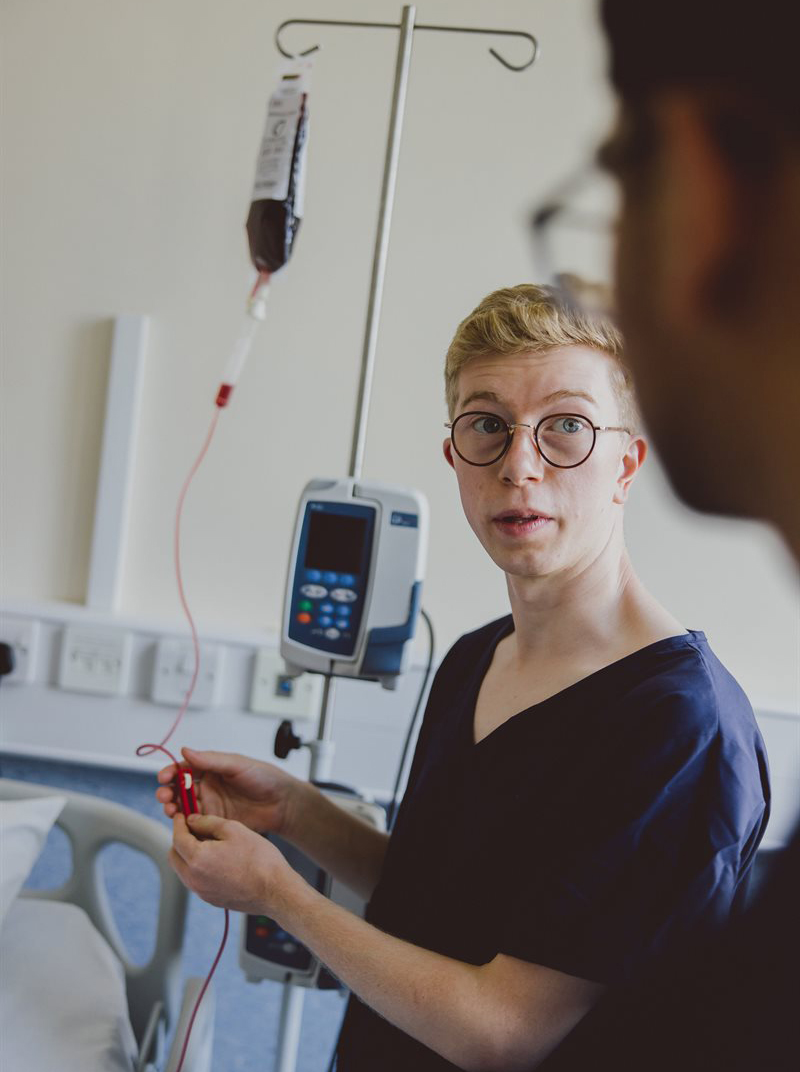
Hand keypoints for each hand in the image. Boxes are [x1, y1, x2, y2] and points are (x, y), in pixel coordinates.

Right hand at [156, 747, 299, 835]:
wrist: (282, 803)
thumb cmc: (264, 778)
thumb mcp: (237, 764)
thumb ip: (211, 760)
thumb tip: (185, 750)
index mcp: (212, 769)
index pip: (184, 769)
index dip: (171, 772)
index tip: (164, 777)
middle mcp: (208, 787)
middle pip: (179, 789)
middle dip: (167, 792)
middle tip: (165, 796)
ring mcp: (211, 805)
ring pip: (183, 807)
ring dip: (172, 808)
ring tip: (171, 810)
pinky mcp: (215, 822)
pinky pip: (195, 823)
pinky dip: (185, 824)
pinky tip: (182, 824)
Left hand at [170, 813, 296, 914]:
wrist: (275, 891)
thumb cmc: (258, 859)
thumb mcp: (234, 829)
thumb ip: (208, 822)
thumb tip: (192, 821)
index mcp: (197, 859)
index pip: (177, 838)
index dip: (178, 823)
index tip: (182, 815)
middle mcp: (194, 879)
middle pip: (174, 856)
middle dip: (180, 840)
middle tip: (193, 828)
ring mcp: (202, 892)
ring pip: (183, 870)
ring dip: (188, 855)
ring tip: (207, 842)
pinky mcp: (211, 899)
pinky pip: (196, 880)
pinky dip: (198, 868)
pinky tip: (217, 859)